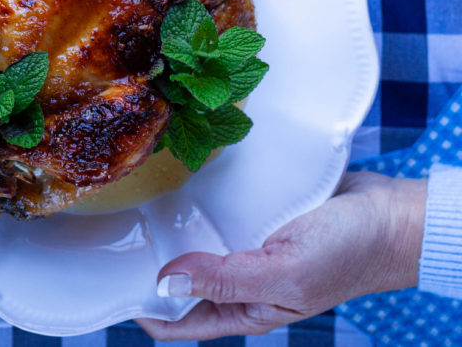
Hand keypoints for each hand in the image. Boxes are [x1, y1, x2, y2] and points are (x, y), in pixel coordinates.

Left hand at [135, 171, 426, 339]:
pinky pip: (215, 210)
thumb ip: (226, 281)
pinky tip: (172, 180)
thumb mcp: (284, 274)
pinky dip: (195, 200)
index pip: (180, 322)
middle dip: (148, 264)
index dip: (143, 310)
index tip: (108, 285)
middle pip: (180, 280)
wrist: (392, 214)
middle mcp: (240, 280)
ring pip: (194, 242)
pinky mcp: (254, 212)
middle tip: (112, 235)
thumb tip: (167, 283)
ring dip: (169, 228)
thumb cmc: (349, 253)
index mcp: (246, 308)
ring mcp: (246, 244)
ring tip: (134, 203)